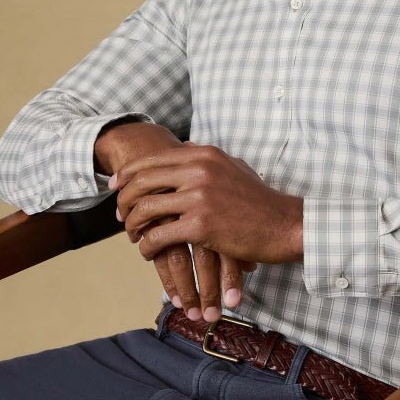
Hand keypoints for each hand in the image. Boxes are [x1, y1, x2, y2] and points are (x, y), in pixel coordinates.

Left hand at [96, 123, 254, 318]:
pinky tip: (147, 252)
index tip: (115, 186)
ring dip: (132, 224)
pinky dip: (147, 245)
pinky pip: (160, 236)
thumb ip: (207, 158)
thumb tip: (185, 148)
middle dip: (124, 199)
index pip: (153, 160)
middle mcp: (198, 171)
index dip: (128, 174)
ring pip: (146, 209)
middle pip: (143, 181)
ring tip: (133, 235)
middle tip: (118, 215)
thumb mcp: (233, 167)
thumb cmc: (259, 201)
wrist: (284, 224)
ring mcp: (199, 198)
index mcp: (204, 155)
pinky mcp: (201, 226)